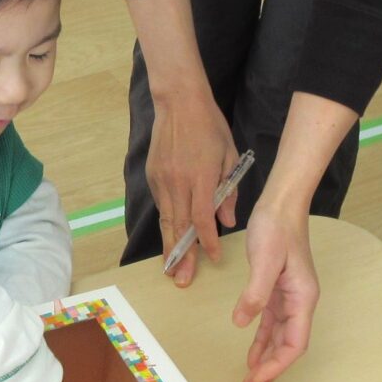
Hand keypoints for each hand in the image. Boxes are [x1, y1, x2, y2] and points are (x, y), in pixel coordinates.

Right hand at [147, 87, 238, 287]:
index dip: (208, 242)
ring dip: (169, 245)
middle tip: (181, 279)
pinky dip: (166, 223)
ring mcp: (161, 180)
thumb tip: (227, 221)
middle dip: (181, 255)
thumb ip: (227, 191)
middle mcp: (177, 182)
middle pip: (179, 226)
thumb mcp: (228, 156)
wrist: (178, 102)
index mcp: (200, 177)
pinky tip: (170, 237)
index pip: (202, 219)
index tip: (214, 258)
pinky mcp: (152, 176)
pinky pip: (161, 205)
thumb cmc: (209, 126)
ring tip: (170, 268)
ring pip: (166, 219)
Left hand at [233, 196, 319, 381]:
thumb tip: (242, 323)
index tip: (256, 381)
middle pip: (287, 348)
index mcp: (303, 298)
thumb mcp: (264, 260)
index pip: (293, 344)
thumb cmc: (276, 228)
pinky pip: (270, 325)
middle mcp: (300, 303)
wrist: (280, 204)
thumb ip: (255, 294)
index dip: (276, 366)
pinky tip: (251, 356)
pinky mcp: (277, 291)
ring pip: (278, 340)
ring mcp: (289, 298)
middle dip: (270, 373)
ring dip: (264, 362)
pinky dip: (261, 342)